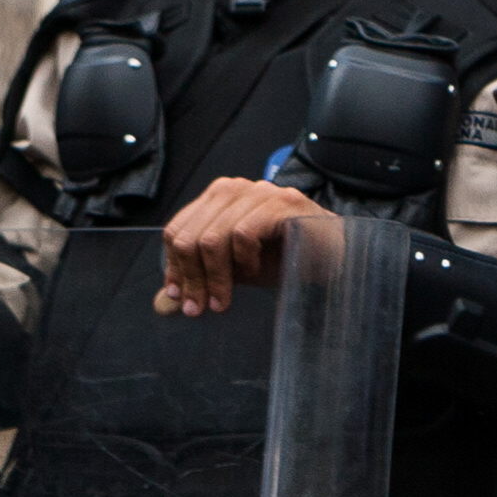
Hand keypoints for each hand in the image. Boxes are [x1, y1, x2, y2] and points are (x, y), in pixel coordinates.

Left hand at [155, 179, 338, 315]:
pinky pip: (243, 235)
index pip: (177, 229)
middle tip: (198, 308)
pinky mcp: (282, 204)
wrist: (333, 257)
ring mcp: (260, 192)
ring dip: (215, 278)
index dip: (174, 266)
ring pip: (212, 238)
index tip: (178, 296)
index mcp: (218, 197)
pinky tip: (257, 270)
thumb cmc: (285, 260)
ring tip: (223, 301)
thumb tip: (162, 302)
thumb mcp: (234, 270)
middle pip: (189, 235)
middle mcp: (235, 187)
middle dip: (192, 278)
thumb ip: (202, 278)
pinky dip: (245, 260)